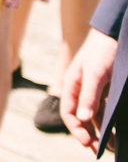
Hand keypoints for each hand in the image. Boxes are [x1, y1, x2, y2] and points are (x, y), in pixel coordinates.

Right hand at [61, 28, 117, 149]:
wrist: (116, 34)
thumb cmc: (102, 51)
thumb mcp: (96, 73)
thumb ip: (90, 96)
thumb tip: (84, 119)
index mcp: (72, 85)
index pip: (69, 112)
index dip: (76, 129)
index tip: (88, 143)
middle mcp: (81, 90)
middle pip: (81, 118)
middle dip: (89, 135)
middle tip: (100, 150)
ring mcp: (94, 91)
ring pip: (95, 116)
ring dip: (101, 131)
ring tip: (111, 146)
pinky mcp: (107, 90)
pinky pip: (105, 110)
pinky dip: (109, 122)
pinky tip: (116, 131)